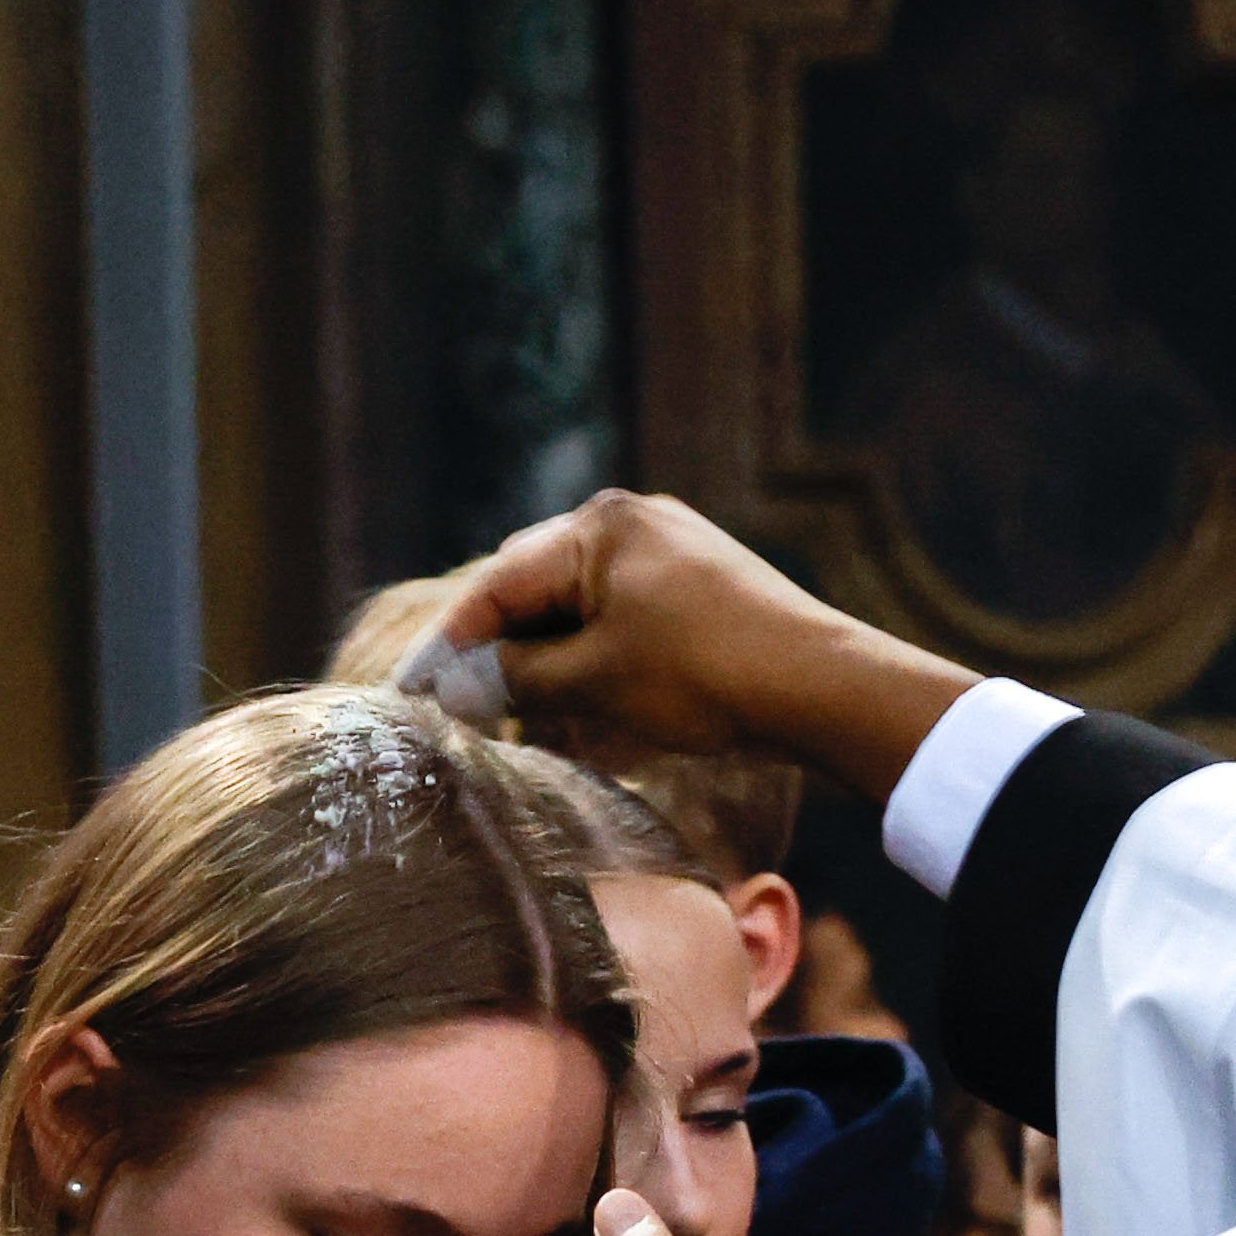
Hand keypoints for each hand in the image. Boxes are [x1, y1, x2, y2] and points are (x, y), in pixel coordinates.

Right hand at [432, 492, 975, 800]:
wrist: (820, 686)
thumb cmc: (703, 674)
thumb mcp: (594, 679)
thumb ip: (519, 675)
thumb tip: (468, 682)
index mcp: (598, 525)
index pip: (499, 584)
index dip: (452, 642)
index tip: (415, 687)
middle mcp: (632, 520)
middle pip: (537, 587)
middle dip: (501, 648)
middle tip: (466, 704)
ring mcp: (670, 549)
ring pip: (580, 606)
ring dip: (548, 658)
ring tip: (523, 715)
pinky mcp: (699, 585)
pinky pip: (622, 616)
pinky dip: (594, 656)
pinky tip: (583, 701)